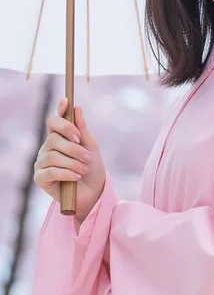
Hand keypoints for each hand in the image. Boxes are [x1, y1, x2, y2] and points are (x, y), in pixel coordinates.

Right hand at [34, 98, 105, 222]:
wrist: (92, 193)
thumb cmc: (92, 169)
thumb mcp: (91, 148)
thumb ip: (82, 130)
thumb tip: (77, 108)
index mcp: (59, 138)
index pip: (55, 121)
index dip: (59, 111)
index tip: (66, 101)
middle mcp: (48, 147)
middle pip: (54, 137)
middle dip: (73, 146)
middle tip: (88, 155)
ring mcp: (42, 162)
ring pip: (53, 155)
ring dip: (73, 161)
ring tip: (84, 168)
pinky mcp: (40, 177)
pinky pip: (51, 170)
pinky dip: (66, 172)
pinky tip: (76, 176)